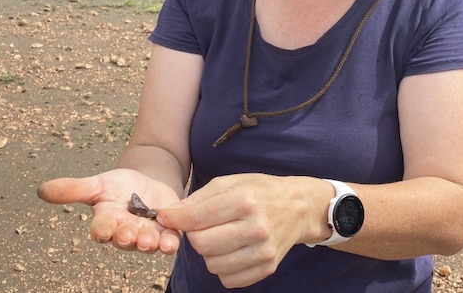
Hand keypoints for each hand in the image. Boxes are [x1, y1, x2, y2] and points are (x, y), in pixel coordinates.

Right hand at [38, 168, 181, 254]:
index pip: (101, 230)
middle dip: (126, 238)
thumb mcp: (97, 184)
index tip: (101, 230)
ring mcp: (147, 234)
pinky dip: (170, 242)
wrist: (148, 184)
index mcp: (107, 222)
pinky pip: (169, 241)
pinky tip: (171, 241)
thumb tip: (42, 190)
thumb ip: (73, 189)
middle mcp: (125, 232)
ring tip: (149, 240)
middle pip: (124, 240)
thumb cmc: (119, 187)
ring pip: (147, 243)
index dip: (102, 230)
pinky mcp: (167, 231)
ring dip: (148, 243)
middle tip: (128, 235)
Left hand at [156, 174, 322, 288]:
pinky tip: (231, 251)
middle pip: (201, 244)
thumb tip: (166, 214)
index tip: (164, 216)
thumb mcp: (229, 183)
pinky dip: (223, 267)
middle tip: (202, 226)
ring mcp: (263, 250)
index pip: (196, 218)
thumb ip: (196, 199)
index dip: (174, 218)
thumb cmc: (259, 191)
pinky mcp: (268, 267)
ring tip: (219, 237)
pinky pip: (229, 279)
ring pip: (213, 265)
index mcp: (244, 201)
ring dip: (209, 253)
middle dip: (194, 235)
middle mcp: (255, 227)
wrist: (298, 207)